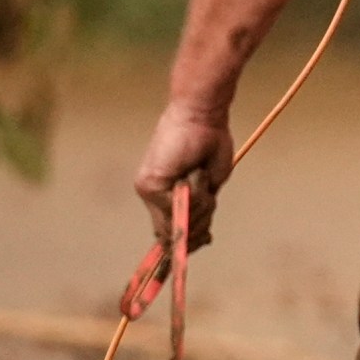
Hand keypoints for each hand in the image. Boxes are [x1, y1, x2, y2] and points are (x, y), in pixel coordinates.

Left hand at [134, 103, 234, 251]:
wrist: (202, 118)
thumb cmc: (210, 144)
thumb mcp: (209, 185)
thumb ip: (200, 208)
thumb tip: (201, 236)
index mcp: (166, 195)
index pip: (169, 229)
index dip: (187, 240)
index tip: (205, 240)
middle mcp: (153, 195)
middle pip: (172, 232)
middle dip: (196, 228)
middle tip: (207, 205)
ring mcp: (149, 191)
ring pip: (178, 221)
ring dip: (200, 204)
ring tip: (201, 176)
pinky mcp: (150, 185)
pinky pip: (177, 205)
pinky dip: (194, 193)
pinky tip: (196, 174)